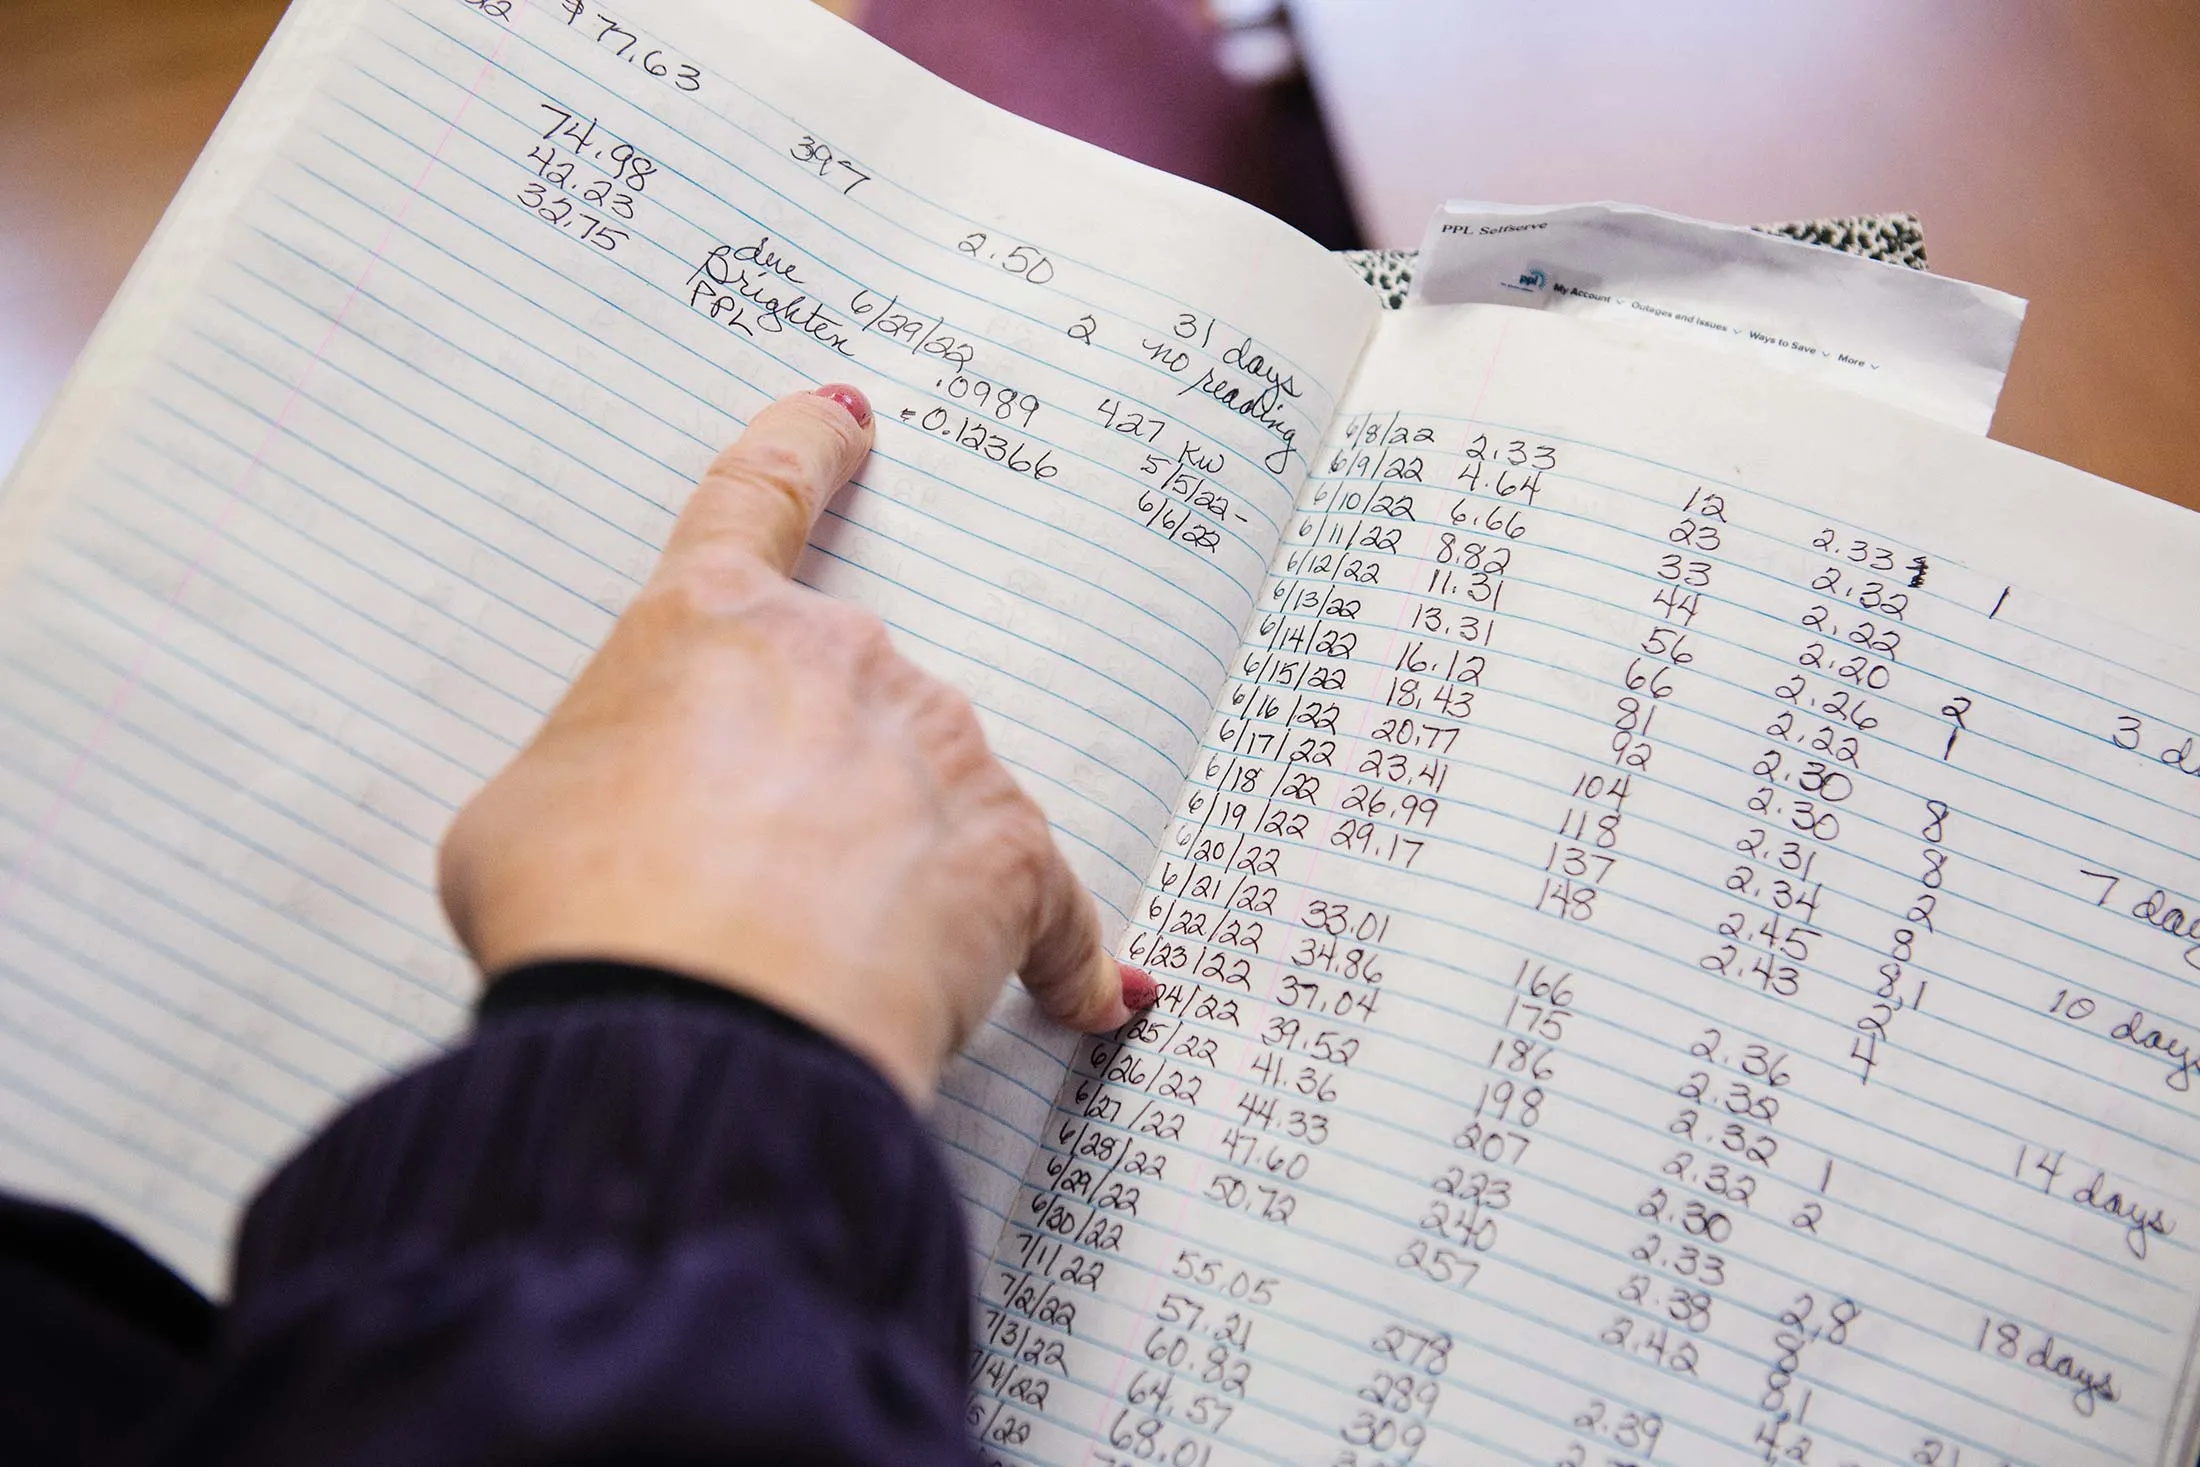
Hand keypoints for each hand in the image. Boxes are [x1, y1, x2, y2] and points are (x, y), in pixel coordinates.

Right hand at [438, 385, 1153, 1101]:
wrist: (688, 1027)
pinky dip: (1058, 956)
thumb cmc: (585, 917)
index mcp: (711, 622)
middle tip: (738, 893)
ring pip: (929, 793)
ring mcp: (939, 753)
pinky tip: (1083, 1002)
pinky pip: (1047, 907)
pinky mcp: (1011, 858)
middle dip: (803, 786)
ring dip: (890, 864)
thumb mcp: (520, 818)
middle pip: (841, 698)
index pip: (761, 497)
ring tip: (813, 969)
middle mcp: (844, 660)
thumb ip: (600, 775)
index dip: (803, 452)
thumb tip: (628, 819)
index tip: (843, 425)